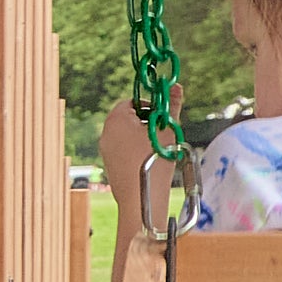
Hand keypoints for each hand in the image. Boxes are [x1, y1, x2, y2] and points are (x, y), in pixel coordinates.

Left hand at [101, 92, 181, 230]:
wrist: (141, 196)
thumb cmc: (155, 159)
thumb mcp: (167, 128)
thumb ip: (172, 105)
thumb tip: (176, 85)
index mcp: (115, 119)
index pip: (132, 101)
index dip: (150, 105)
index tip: (164, 114)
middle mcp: (105, 133)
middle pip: (128, 118)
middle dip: (147, 121)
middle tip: (164, 130)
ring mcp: (105, 150)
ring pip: (126, 135)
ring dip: (143, 136)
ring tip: (160, 147)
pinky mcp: (109, 165)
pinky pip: (123, 150)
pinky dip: (136, 151)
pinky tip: (151, 160)